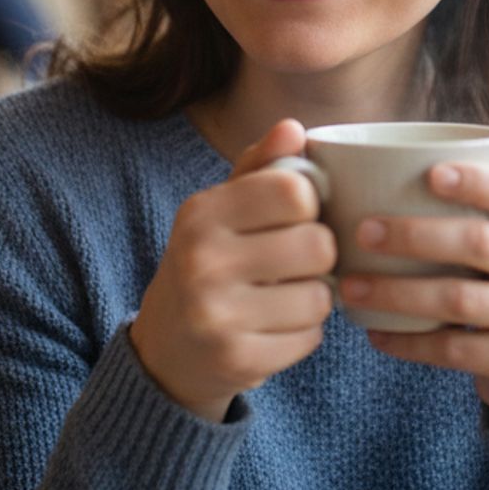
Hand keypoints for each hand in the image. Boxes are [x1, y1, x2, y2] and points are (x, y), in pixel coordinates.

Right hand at [128, 119, 336, 420]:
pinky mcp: (237, 361)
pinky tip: (274, 329)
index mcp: (202, 214)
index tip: (292, 218)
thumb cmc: (208, 264)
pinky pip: (310, 338)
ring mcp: (217, 316)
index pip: (295, 191)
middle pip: (318, 245)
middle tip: (294, 263)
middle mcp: (203, 262)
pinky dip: (302, 334)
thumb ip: (260, 167)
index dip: (309, 206)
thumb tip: (294, 127)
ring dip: (313, 298)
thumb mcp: (221, 210)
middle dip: (317, 256)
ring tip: (283, 297)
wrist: (168, 349)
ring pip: (320, 296)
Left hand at [343, 163, 488, 440]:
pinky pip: (454, 348)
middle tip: (363, 232)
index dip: (478, 180)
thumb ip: (471, 215)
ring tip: (351, 288)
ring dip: (397, 293)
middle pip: (479, 242)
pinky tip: (375, 332)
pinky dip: (408, 341)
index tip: (429, 173)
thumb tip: (372, 179)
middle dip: (414, 235)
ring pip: (460, 300)